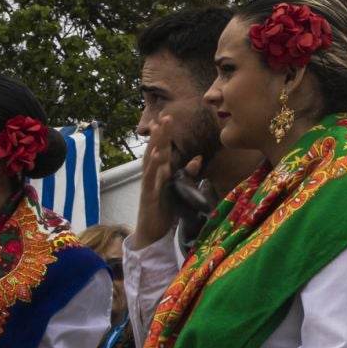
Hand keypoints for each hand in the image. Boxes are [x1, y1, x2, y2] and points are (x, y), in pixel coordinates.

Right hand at [133, 113, 200, 248]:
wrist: (153, 232)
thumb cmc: (165, 209)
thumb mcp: (179, 188)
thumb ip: (187, 173)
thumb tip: (198, 158)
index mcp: (160, 172)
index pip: (162, 149)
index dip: (164, 134)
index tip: (167, 116)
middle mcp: (153, 175)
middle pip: (156, 150)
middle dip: (160, 133)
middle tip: (165, 115)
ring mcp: (149, 184)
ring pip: (151, 160)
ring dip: (155, 143)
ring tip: (159, 128)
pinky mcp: (148, 195)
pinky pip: (150, 178)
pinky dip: (153, 166)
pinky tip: (157, 155)